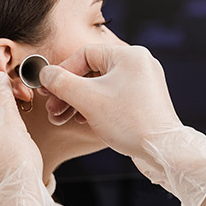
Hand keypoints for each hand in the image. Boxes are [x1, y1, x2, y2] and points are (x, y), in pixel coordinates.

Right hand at [39, 44, 205, 205]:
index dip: (62, 71)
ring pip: (99, 86)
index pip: (85, 55)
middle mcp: (138, 64)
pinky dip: (94, 107)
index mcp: (129, 55)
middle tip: (52, 107)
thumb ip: (62, 82)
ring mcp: (142, 83)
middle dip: (68, 92)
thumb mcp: (88, 99)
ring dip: (77, 101)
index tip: (48, 87)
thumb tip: (44, 73)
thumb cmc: (130, 122)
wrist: (162, 151)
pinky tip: (82, 120)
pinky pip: (111, 97)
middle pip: (91, 72)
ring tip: (61, 118)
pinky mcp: (143, 100)